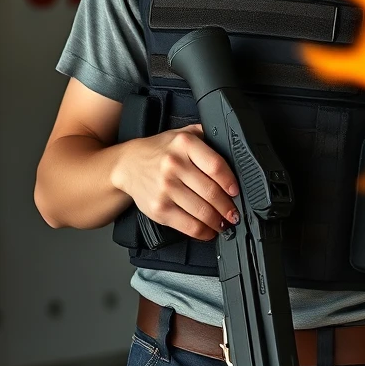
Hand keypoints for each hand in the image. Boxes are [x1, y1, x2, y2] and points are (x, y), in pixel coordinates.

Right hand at [110, 125, 239, 239]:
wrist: (127, 165)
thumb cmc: (161, 150)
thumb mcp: (184, 133)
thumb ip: (207, 135)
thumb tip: (234, 149)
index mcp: (185, 144)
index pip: (215, 165)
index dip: (230, 181)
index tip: (236, 191)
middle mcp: (174, 165)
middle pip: (210, 191)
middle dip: (228, 206)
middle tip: (235, 213)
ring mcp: (165, 188)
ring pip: (201, 210)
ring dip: (218, 221)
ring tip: (225, 223)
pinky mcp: (158, 208)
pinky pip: (186, 224)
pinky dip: (202, 231)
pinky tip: (209, 231)